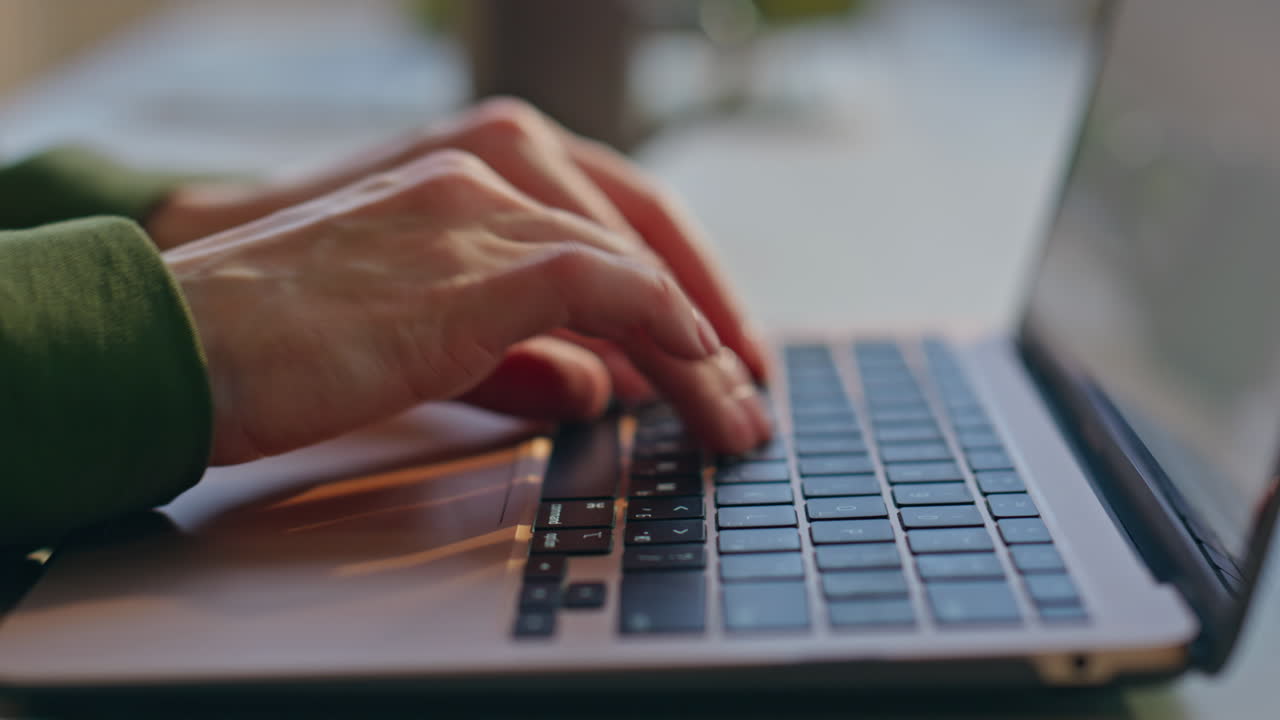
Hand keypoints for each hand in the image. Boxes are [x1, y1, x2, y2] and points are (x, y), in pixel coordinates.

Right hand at [147, 98, 770, 399]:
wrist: (179, 339)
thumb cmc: (283, 342)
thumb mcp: (424, 342)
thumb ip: (521, 355)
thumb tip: (605, 386)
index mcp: (470, 174)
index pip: (613, 215)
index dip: (684, 285)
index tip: (720, 354)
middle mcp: (485, 171)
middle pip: (643, 227)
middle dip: (713, 316)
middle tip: (751, 389)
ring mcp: (480, 208)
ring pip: (637, 262)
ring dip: (703, 349)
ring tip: (736, 417)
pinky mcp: (473, 263)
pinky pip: (609, 284)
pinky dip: (668, 331)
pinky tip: (698, 376)